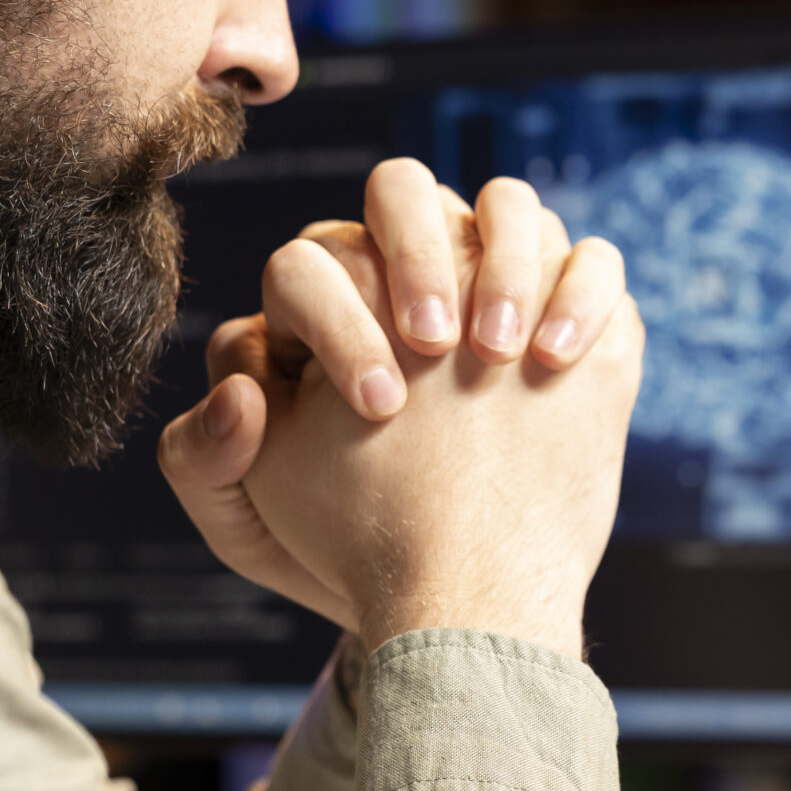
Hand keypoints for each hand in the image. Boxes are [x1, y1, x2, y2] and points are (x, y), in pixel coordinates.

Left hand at [156, 163, 631, 636]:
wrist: (453, 598)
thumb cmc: (345, 554)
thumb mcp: (249, 526)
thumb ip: (199, 460)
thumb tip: (239, 391)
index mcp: (320, 307)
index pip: (310, 262)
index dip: (337, 318)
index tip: (378, 405)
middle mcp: (408, 277)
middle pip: (401, 192)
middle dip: (417, 252)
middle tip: (437, 342)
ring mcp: (496, 287)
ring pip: (504, 206)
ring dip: (507, 259)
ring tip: (503, 353)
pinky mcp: (572, 316)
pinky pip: (591, 262)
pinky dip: (581, 290)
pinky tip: (559, 360)